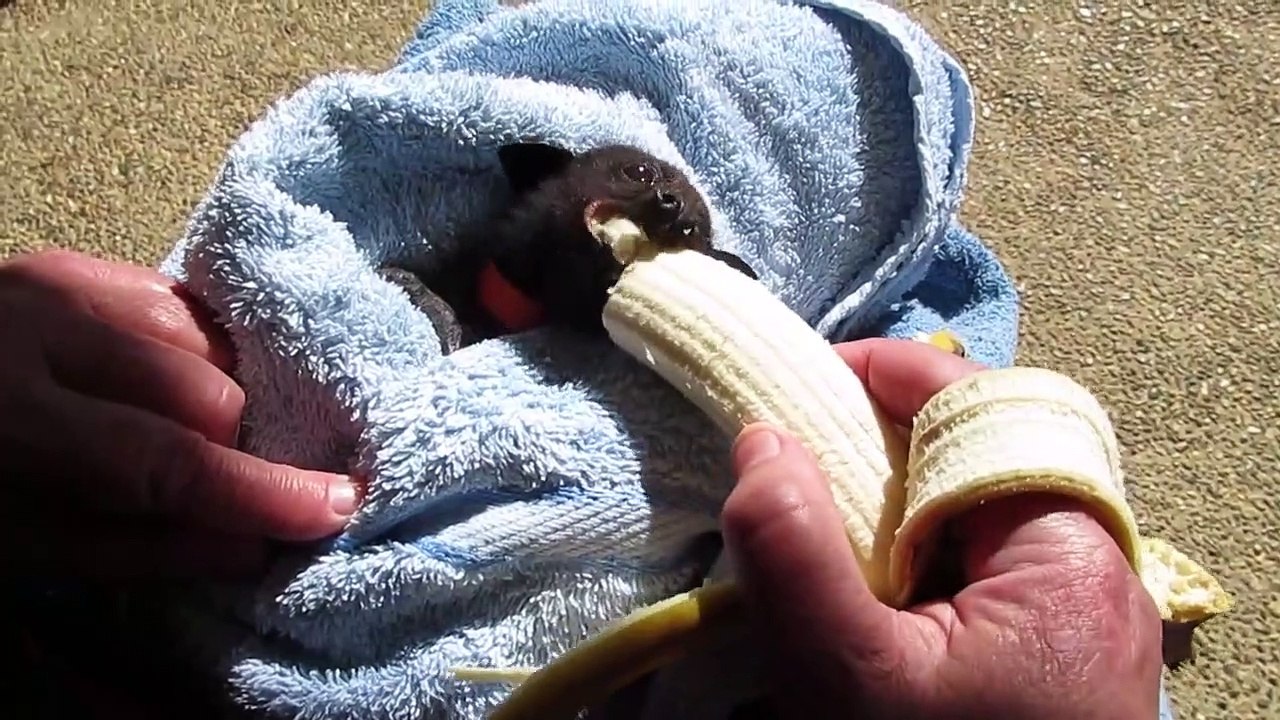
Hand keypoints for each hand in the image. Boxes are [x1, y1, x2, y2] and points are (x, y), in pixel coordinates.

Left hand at [0, 250, 357, 580]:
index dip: (258, 491)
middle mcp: (42, 327)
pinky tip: (156, 380)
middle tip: (193, 481)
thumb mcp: (19, 544)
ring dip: (208, 395)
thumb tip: (251, 546)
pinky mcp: (75, 261)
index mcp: (12, 419)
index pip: (166, 459)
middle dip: (220, 447)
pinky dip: (191, 351)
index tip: (334, 509)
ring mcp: (61, 281)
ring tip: (166, 426)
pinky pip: (183, 304)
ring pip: (206, 340)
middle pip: (207, 389)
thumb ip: (137, 548)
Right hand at [720, 338, 1162, 718]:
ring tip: (817, 529)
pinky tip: (860, 593)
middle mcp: (1091, 570)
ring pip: (969, 511)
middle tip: (796, 462)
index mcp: (1069, 554)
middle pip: (978, 453)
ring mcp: (1073, 615)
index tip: (803, 380)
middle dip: (879, 443)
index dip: (892, 375)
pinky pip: (973, 566)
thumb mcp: (853, 683)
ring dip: (887, 505)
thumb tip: (760, 439)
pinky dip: (907, 558)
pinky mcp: (1046, 653)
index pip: (985, 408)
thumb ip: (797, 558)